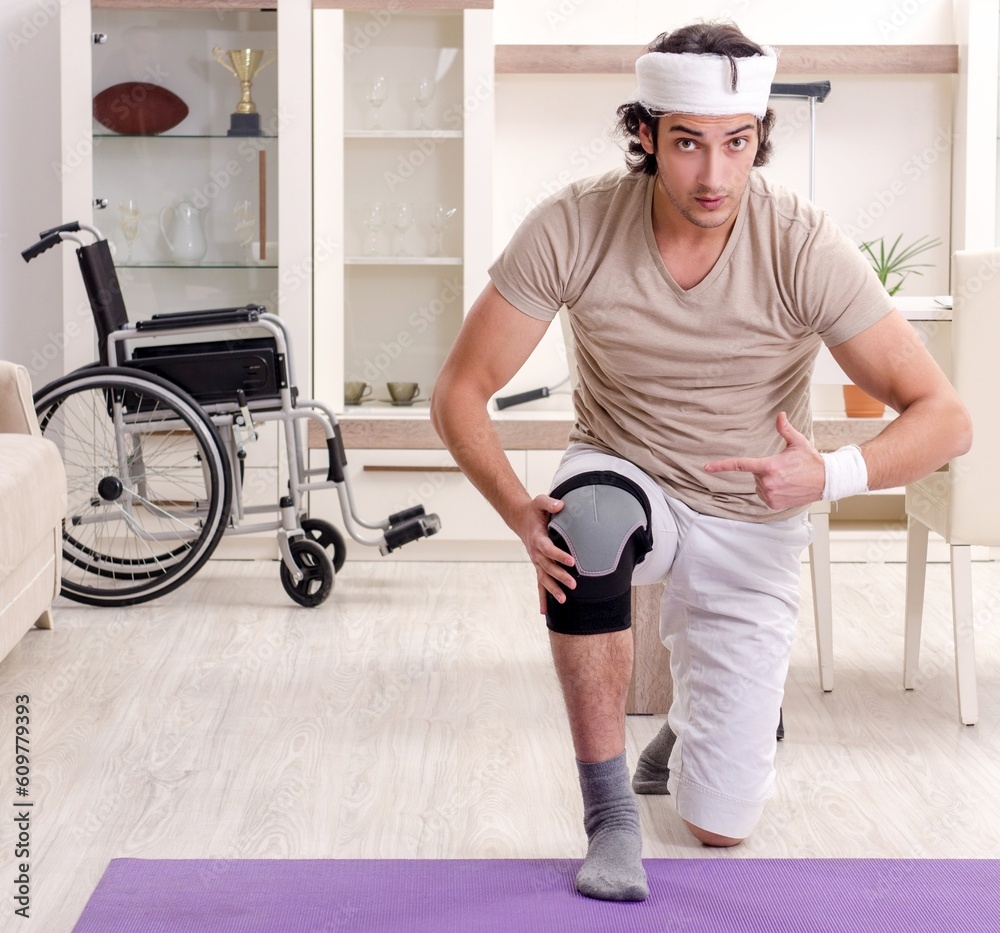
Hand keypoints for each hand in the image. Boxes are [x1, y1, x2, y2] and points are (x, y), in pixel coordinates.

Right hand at [511, 494, 575, 612]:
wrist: (522, 519)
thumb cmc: (534, 511)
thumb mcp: (540, 502)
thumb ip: (549, 502)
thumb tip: (561, 505)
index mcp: (537, 538)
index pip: (548, 548)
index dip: (559, 555)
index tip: (572, 561)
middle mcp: (535, 552)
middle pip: (547, 567)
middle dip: (560, 576)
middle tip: (574, 584)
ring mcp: (536, 561)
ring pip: (543, 578)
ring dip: (553, 589)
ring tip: (564, 600)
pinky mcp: (538, 566)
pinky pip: (540, 583)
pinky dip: (542, 597)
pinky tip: (545, 611)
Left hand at [703, 411, 824, 510]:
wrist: (826, 482)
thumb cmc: (811, 461)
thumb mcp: (798, 443)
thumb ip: (785, 429)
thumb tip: (780, 415)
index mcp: (770, 466)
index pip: (741, 465)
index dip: (722, 466)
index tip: (707, 467)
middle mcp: (768, 482)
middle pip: (754, 474)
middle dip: (765, 470)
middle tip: (784, 468)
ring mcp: (770, 495)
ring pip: (759, 486)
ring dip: (768, 482)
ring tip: (787, 479)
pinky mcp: (774, 504)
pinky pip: (764, 496)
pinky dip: (771, 492)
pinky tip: (786, 488)